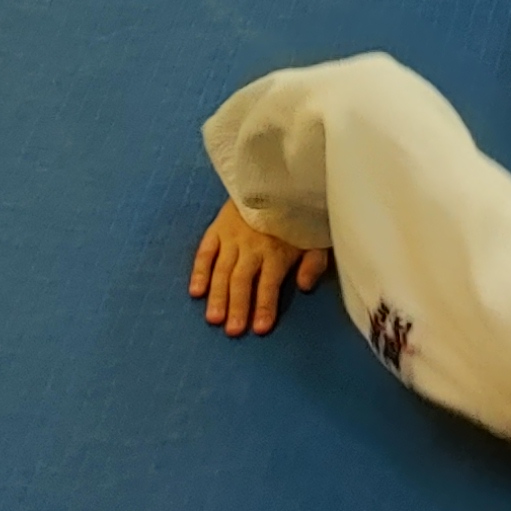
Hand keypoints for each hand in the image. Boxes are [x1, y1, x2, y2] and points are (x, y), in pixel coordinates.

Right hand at [192, 202, 326, 333]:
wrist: (275, 180)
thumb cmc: (296, 216)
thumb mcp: (315, 238)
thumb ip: (313, 263)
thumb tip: (304, 286)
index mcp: (276, 250)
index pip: (269, 283)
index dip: (264, 306)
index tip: (259, 329)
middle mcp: (252, 246)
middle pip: (242, 280)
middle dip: (237, 306)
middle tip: (232, 330)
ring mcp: (232, 237)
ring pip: (222, 270)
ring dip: (217, 295)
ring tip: (213, 318)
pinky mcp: (217, 228)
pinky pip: (205, 251)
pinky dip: (199, 270)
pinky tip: (195, 291)